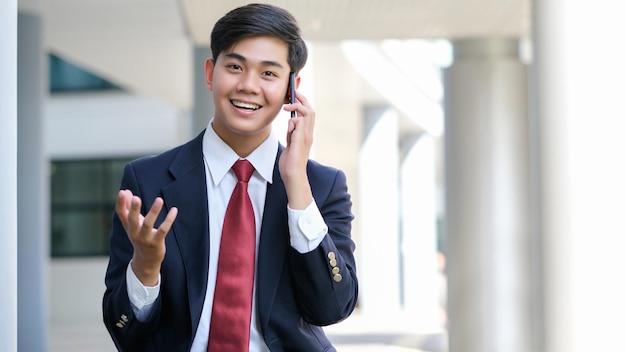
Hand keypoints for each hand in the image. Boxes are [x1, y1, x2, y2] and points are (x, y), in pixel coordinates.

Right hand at [116, 189, 177, 285]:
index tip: (122, 192)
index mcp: (128, 226)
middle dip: (134, 209)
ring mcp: (145, 238)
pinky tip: (174, 210)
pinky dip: (169, 220)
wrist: (146, 260)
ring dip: (153, 212)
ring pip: (148, 225)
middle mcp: (134, 232)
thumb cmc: (139, 236)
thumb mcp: (133, 223)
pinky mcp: (156, 242)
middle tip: (136, 198)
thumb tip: (125, 191)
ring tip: (159, 200)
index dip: (121, 203)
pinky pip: (163, 230)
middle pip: (132, 220)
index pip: (121, 214)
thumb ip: (129, 207)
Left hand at [280, 90, 313, 208]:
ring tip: (287, 106)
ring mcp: (306, 136)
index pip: (308, 115)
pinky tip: (287, 124)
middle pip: (311, 110)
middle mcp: (308, 134)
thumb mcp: (290, 145)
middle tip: (293, 93)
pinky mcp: (300, 139)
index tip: (294, 97)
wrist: (293, 177)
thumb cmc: (290, 165)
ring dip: (297, 107)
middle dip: (302, 99)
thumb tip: (290, 124)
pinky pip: (299, 121)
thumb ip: (292, 135)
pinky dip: (293, 119)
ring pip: (308, 112)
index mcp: (306, 135)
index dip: (302, 104)